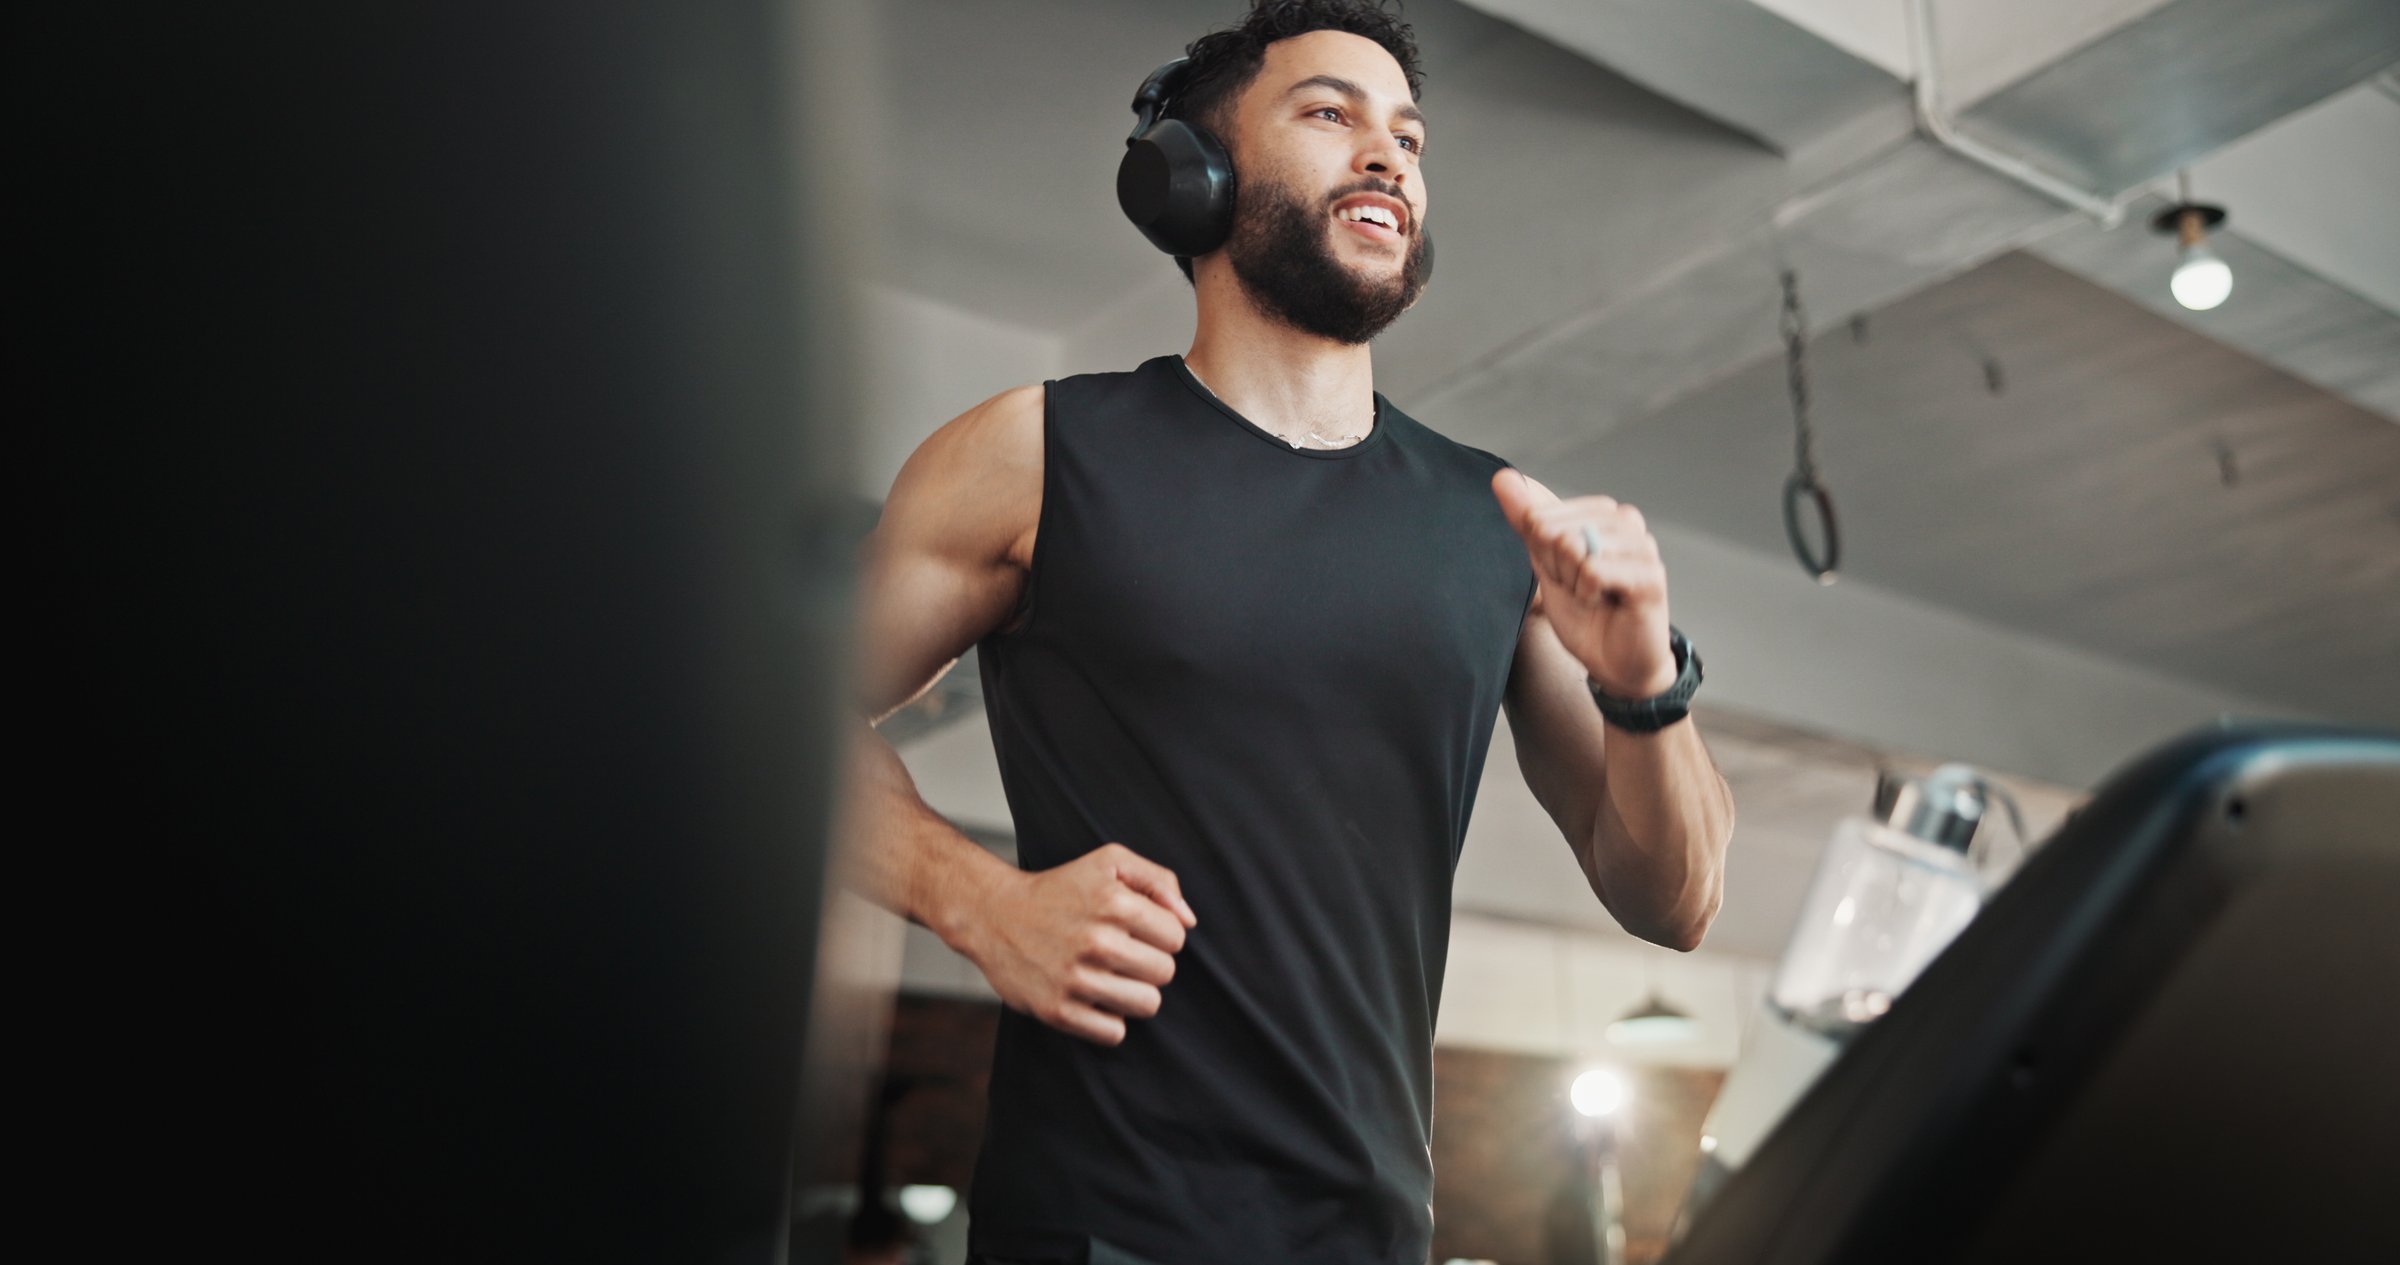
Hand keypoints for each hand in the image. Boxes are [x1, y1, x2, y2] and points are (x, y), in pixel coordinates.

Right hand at [960, 842, 1196, 1046]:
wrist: (994, 914)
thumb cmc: (1059, 888)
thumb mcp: (1109, 862)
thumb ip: (1159, 881)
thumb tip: (1188, 921)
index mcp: (1114, 902)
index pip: (1176, 938)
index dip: (1160, 934)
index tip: (1135, 930)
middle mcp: (1097, 941)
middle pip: (1165, 973)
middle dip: (1149, 964)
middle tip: (1121, 954)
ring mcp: (1075, 979)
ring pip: (1147, 1005)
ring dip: (1134, 993)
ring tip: (1111, 976)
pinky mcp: (1057, 1010)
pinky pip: (1115, 1032)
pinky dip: (1108, 1019)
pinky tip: (1093, 998)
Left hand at [1492, 468, 1674, 697]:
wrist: (1613, 662)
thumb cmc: (1585, 612)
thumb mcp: (1545, 563)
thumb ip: (1525, 520)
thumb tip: (1502, 477)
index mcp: (1601, 512)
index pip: (1539, 517)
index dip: (1542, 556)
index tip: (1566, 576)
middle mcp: (1626, 521)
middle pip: (1554, 532)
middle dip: (1556, 570)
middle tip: (1581, 590)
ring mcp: (1642, 546)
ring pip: (1573, 547)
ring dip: (1573, 584)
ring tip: (1595, 596)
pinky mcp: (1650, 575)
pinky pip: (1593, 570)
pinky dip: (1588, 594)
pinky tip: (1606, 603)